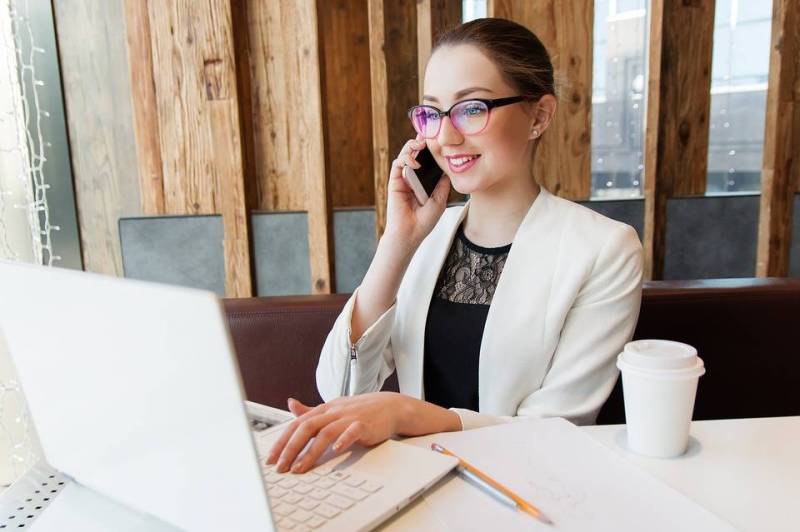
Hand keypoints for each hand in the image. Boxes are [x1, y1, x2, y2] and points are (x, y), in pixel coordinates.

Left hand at [266, 393, 408, 473]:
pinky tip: (336, 450)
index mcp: (324, 409)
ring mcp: (349, 417)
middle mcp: (333, 412)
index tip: (271, 459)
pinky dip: (344, 440)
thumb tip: (290, 404)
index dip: (283, 441)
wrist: (389, 407)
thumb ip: (311, 410)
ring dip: (311, 452)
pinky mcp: (364, 425)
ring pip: (325, 433)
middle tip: (281, 467)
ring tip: (300, 469)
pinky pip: (352, 431)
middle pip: (307, 427)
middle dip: (291, 448)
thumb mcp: (333, 408)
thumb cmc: (359, 410)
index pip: (297, 424)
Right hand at [383, 134, 451, 252]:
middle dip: (420, 140)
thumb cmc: (425, 221)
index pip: (427, 159)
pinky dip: (405, 159)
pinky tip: (414, 162)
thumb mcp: (440, 200)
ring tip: (420, 143)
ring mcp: (403, 178)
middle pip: (416, 153)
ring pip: (405, 154)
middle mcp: (413, 177)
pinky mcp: (394, 182)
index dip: (431, 147)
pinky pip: (398, 164)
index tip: (438, 136)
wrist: (411, 233)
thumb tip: (449, 166)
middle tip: (427, 132)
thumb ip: (443, 183)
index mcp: (424, 181)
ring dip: (412, 146)